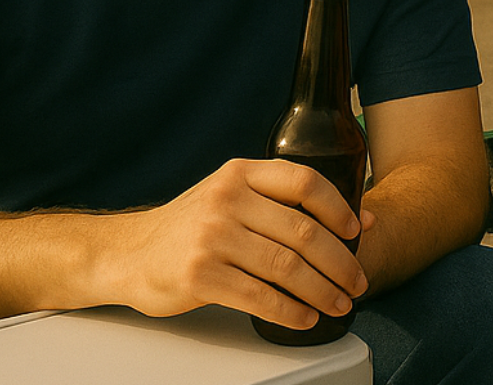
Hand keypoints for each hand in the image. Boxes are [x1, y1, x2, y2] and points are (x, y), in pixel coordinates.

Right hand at [102, 158, 368, 331]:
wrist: (128, 254)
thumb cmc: (192, 227)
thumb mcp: (236, 200)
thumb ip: (291, 204)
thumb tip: (364, 219)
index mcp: (241, 174)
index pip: (304, 182)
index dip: (338, 208)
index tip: (356, 231)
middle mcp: (227, 200)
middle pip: (302, 231)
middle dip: (339, 262)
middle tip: (357, 281)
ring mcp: (211, 238)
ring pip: (286, 267)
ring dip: (321, 291)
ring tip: (339, 303)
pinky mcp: (200, 276)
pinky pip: (258, 297)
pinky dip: (289, 310)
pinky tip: (305, 317)